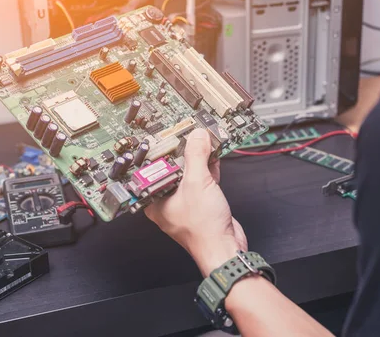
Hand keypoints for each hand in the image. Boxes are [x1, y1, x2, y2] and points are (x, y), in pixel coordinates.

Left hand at [145, 128, 247, 275]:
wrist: (225, 248)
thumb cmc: (203, 230)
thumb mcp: (197, 183)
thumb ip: (196, 156)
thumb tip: (196, 137)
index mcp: (155, 199)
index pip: (155, 166)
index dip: (162, 147)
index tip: (170, 131)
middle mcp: (167, 201)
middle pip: (173, 168)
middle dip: (184, 150)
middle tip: (189, 132)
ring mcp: (185, 202)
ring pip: (189, 173)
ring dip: (198, 157)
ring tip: (204, 139)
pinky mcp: (201, 203)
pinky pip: (202, 180)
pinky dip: (208, 167)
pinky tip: (213, 154)